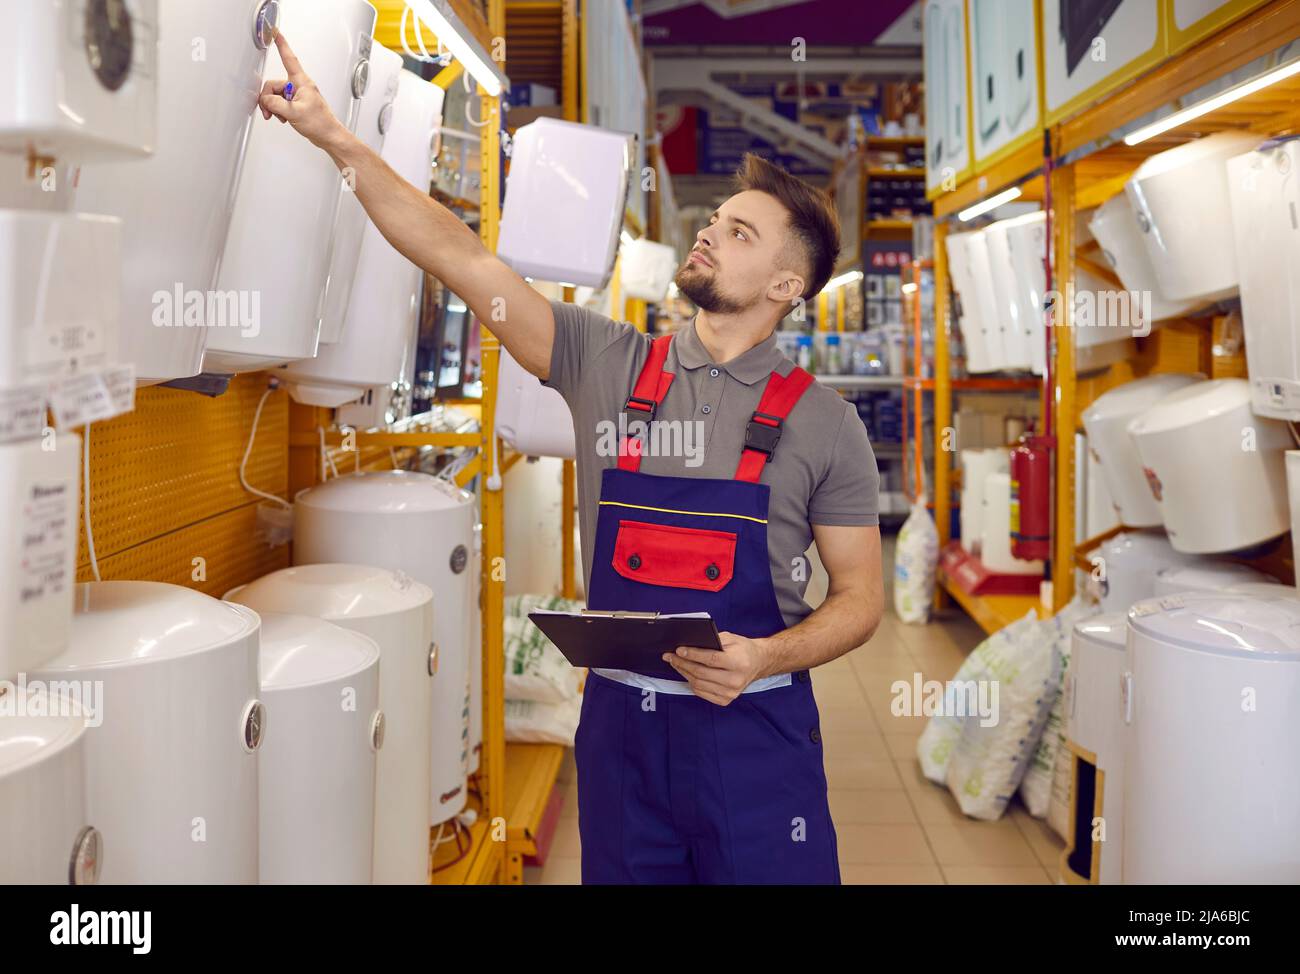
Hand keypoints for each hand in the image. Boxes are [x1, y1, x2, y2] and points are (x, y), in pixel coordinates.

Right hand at [258, 30, 349, 152]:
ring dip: (273, 107)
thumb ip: (275, 103)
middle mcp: (299, 86)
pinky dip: (278, 110)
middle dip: (268, 98)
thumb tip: (265, 100)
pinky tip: (284, 118)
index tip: (275, 32)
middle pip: (274, 84)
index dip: (281, 44)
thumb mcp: (293, 112)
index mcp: (301, 82)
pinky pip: (281, 102)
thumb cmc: (320, 123)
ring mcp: (298, 95)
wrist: (329, 136)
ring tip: (280, 117)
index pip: (289, 58)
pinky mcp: (297, 104)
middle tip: (269, 112)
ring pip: (276, 95)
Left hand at [662, 631, 771, 705]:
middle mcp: (735, 680)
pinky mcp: (725, 700)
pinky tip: (687, 673)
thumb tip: (688, 645)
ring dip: (684, 673)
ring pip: (698, 684)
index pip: (710, 659)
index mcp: (738, 662)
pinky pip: (701, 692)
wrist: (758, 663)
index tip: (679, 650)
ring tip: (676, 663)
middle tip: (670, 656)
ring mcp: (731, 693)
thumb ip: (712, 641)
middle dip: (682, 663)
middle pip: (701, 673)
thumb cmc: (742, 649)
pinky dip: (691, 682)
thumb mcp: (731, 638)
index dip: (692, 655)